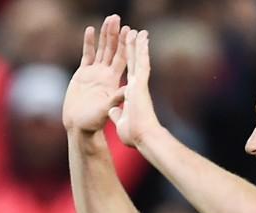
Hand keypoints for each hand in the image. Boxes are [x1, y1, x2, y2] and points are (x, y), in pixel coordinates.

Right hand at [63, 15, 129, 133]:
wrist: (79, 126)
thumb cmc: (93, 122)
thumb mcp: (106, 110)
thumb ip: (115, 98)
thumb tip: (128, 89)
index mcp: (113, 80)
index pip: (122, 58)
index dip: (124, 44)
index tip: (128, 30)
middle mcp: (106, 74)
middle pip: (112, 49)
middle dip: (114, 34)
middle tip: (116, 18)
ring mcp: (95, 73)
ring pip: (101, 49)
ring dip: (104, 35)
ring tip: (108, 20)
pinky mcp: (83, 74)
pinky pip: (87, 55)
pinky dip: (89, 43)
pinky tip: (90, 30)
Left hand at [108, 29, 163, 146]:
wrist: (142, 138)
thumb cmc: (134, 134)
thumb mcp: (121, 121)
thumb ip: (117, 114)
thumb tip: (112, 111)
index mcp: (130, 93)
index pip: (128, 73)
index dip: (126, 61)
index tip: (126, 51)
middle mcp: (135, 86)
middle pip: (133, 62)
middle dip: (132, 48)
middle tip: (133, 34)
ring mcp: (139, 84)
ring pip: (139, 59)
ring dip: (138, 44)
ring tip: (138, 31)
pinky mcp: (141, 85)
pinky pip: (141, 63)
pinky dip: (142, 50)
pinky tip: (141, 38)